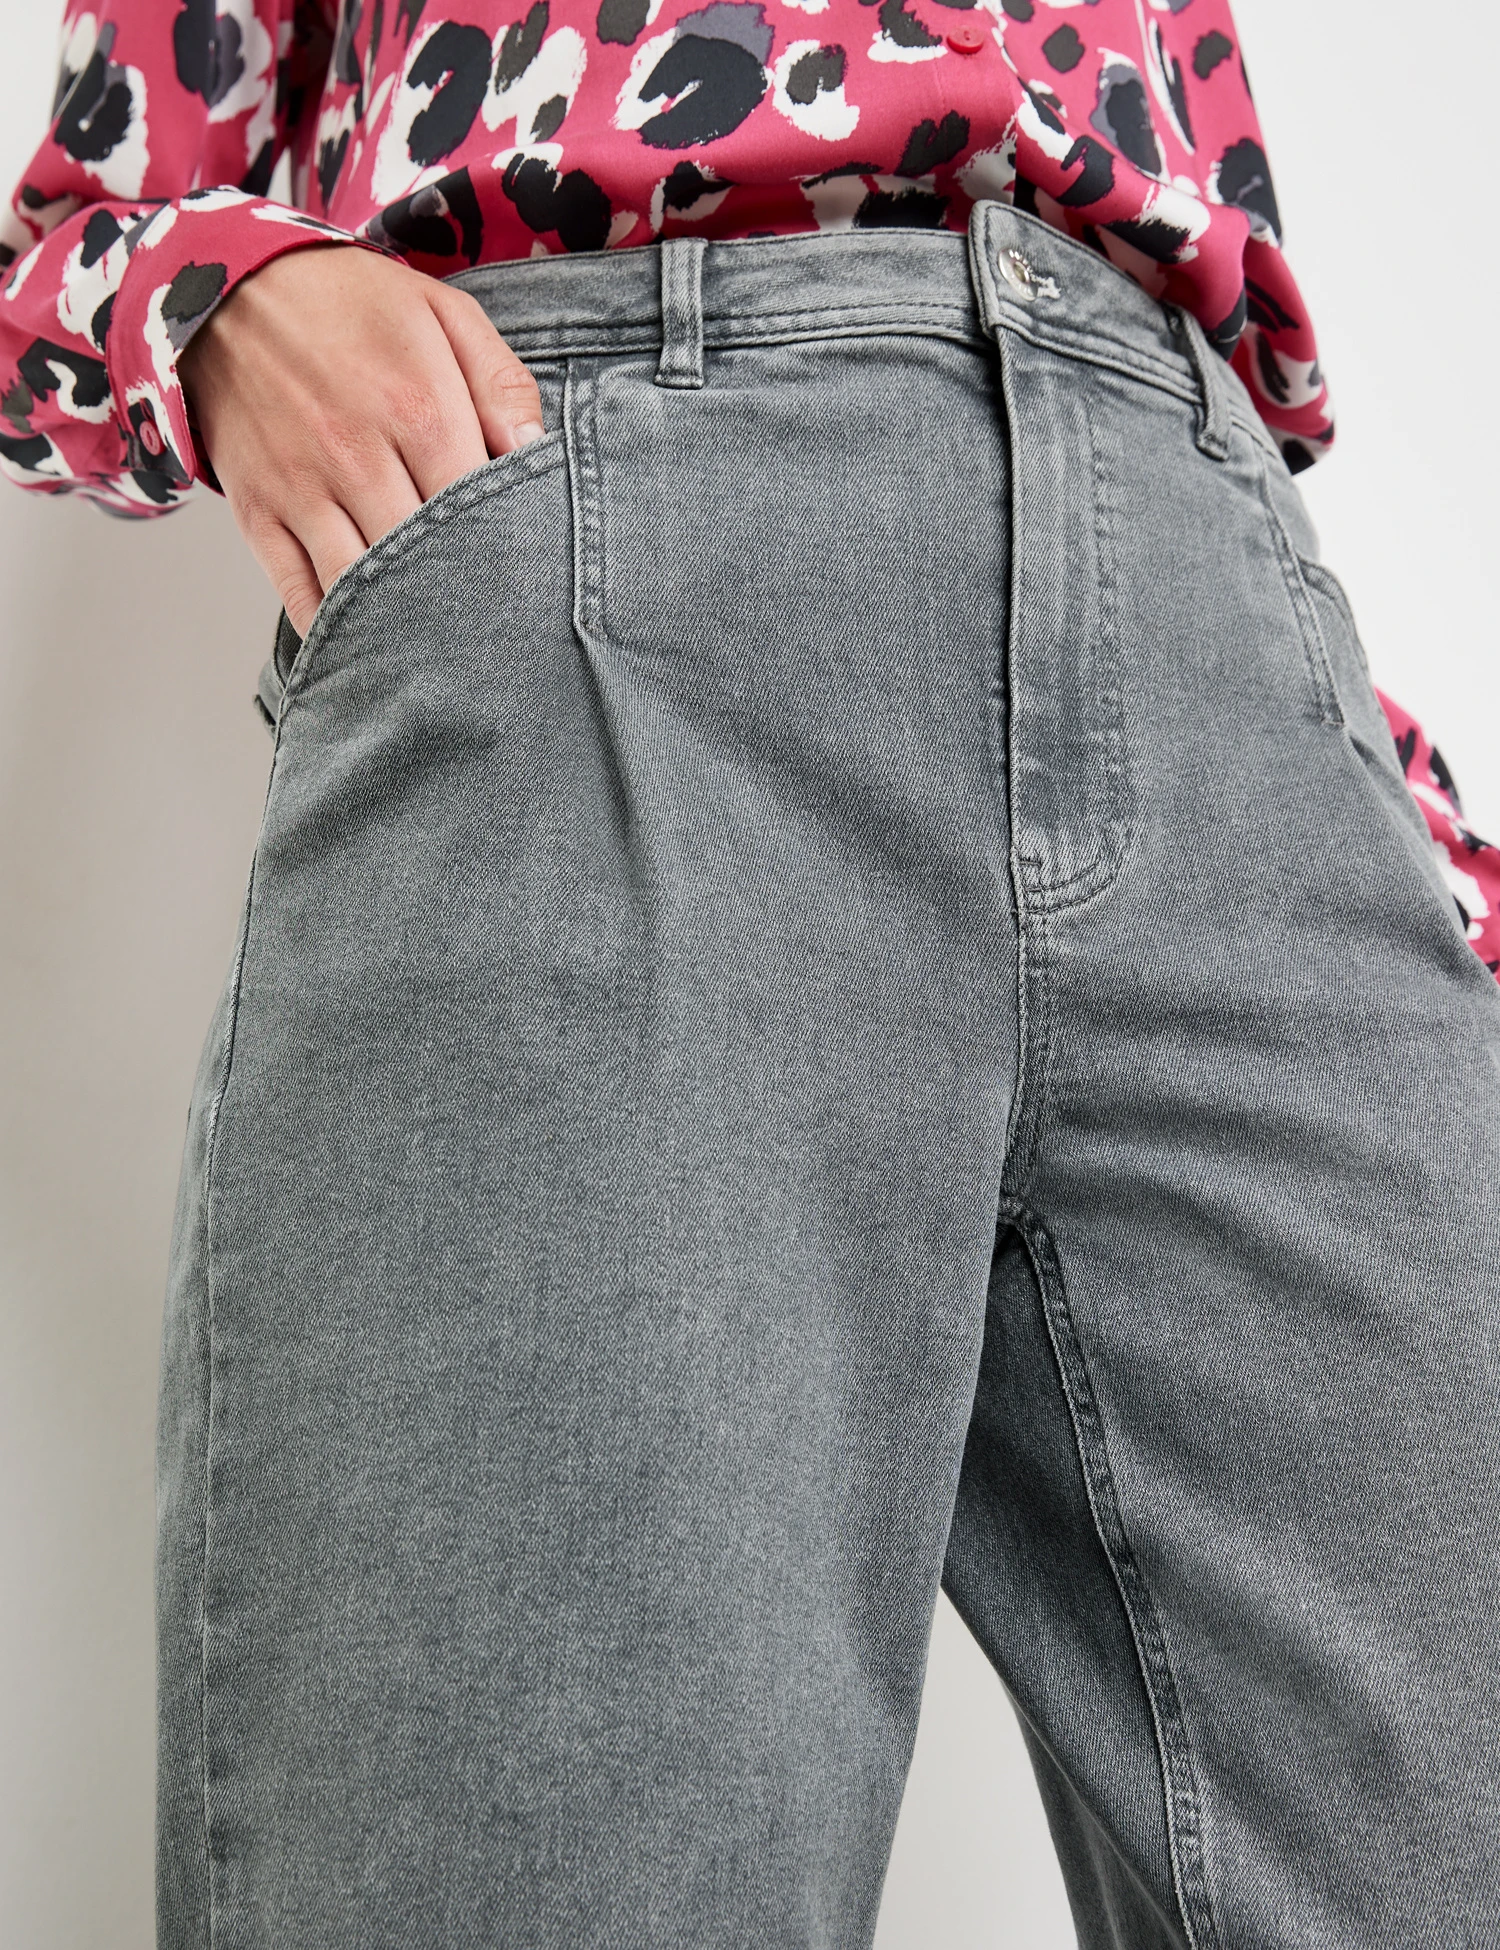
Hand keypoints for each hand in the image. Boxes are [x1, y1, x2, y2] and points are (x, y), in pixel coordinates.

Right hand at [178, 243, 544, 637]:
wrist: (226, 285)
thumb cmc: (349, 303)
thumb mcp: (442, 312)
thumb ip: (500, 382)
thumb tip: (536, 453)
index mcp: (418, 406)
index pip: (481, 506)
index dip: (509, 543)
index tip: (528, 569)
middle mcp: (358, 455)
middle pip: (429, 556)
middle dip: (464, 591)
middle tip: (494, 621)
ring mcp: (302, 488)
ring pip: (364, 586)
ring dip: (403, 620)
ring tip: (440, 643)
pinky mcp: (258, 511)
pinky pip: (298, 591)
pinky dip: (333, 626)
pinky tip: (368, 643)